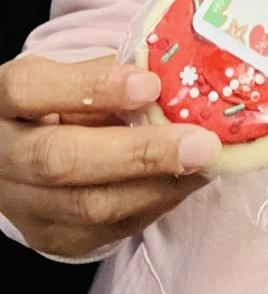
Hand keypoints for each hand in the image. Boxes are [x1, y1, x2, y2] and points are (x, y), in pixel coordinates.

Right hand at [0, 55, 220, 257]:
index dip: (92, 88)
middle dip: (139, 153)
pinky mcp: (50, 236)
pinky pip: (106, 229)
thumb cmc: (64, 101)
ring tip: (207, 162)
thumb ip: (113, 71)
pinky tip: (189, 180)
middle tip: (200, 144)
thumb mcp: (74, 73)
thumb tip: (174, 73)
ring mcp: (23, 203)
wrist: (27, 152)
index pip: (32, 88)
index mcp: (7, 99)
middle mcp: (5, 154)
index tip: (150, 85)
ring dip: (158, 185)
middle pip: (60, 159)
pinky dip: (156, 203)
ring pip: (86, 205)